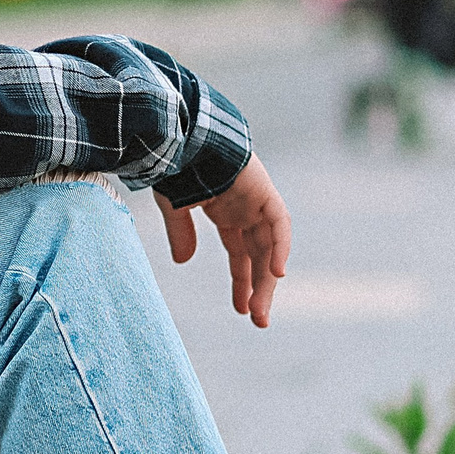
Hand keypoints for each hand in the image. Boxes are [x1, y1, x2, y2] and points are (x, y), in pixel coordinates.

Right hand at [154, 154, 290, 327]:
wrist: (180, 132)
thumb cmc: (175, 163)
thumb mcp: (174, 206)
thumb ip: (181, 233)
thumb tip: (183, 262)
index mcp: (226, 210)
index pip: (240, 252)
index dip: (242, 281)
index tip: (241, 310)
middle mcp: (246, 208)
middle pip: (258, 255)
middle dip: (258, 288)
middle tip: (258, 321)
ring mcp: (257, 199)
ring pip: (270, 247)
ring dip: (267, 279)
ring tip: (260, 312)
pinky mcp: (264, 191)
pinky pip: (279, 223)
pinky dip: (280, 247)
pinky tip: (277, 274)